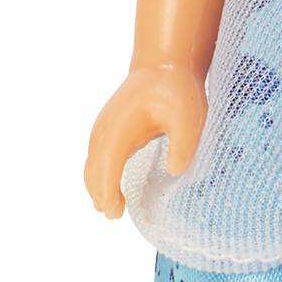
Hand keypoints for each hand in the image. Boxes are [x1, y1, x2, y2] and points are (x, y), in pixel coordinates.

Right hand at [84, 65, 208, 216]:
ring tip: (111, 209)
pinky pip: (97, 158)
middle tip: (114, 216)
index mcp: (120, 126)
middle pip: (94, 168)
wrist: (163, 65)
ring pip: (92, 164)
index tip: (112, 210)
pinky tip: (111, 191)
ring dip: (97, 187)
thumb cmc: (176, 89)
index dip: (107, 189)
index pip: (107, 164)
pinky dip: (99, 176)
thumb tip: (175, 171)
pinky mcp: (108, 129)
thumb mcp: (189, 115)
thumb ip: (183, 143)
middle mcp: (104, 128)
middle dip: (101, 194)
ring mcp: (103, 128)